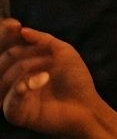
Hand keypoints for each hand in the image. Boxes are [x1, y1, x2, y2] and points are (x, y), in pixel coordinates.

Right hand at [0, 19, 98, 138]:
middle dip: (24, 52)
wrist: (87, 105)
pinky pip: (9, 99)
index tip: (14, 24)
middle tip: (47, 57)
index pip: (5, 48)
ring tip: (49, 73)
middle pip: (4, 58)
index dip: (4, 35)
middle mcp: (11, 80)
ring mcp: (11, 97)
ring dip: (29, 68)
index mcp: (20, 64)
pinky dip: (23, 87)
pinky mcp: (15, 114)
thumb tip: (22, 30)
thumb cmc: (75, 79)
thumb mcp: (63, 52)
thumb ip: (43, 39)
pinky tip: (41, 80)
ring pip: (5, 76)